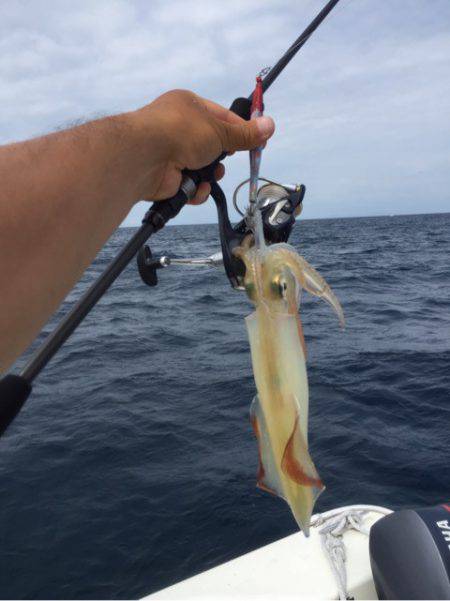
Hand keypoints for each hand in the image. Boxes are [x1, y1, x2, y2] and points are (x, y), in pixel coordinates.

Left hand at [133, 89, 274, 204]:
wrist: (145, 157)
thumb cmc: (180, 132)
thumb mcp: (219, 131)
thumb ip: (244, 134)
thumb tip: (270, 126)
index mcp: (188, 106)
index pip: (221, 117)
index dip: (240, 130)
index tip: (257, 142)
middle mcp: (178, 128)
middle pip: (212, 145)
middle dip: (221, 157)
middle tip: (225, 160)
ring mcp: (171, 153)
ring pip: (202, 169)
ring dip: (210, 175)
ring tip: (209, 175)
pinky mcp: (167, 178)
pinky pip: (191, 186)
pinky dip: (196, 189)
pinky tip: (196, 188)